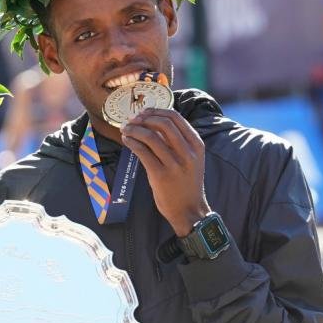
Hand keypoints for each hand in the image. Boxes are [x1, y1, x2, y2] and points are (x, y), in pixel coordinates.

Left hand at [120, 108, 210, 235]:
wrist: (189, 210)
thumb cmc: (186, 183)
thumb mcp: (191, 159)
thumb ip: (178, 142)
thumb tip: (153, 121)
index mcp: (196, 145)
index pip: (176, 118)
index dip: (156, 111)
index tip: (144, 113)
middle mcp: (188, 153)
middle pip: (163, 123)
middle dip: (144, 118)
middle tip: (133, 121)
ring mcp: (175, 164)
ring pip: (150, 136)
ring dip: (134, 129)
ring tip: (126, 130)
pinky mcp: (160, 175)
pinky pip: (142, 152)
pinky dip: (132, 142)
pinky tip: (127, 141)